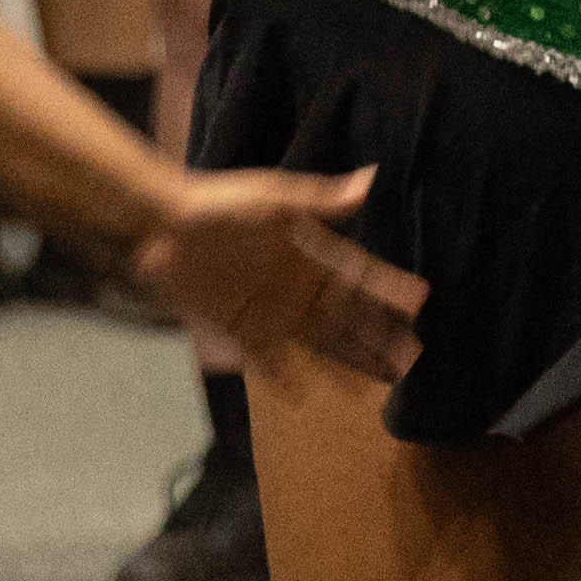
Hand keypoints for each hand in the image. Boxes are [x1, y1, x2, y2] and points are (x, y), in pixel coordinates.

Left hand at [128, 166, 423, 381]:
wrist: (159, 224)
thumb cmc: (217, 203)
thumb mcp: (272, 199)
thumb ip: (320, 200)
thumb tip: (369, 181)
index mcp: (309, 253)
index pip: (359, 275)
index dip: (388, 289)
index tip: (421, 301)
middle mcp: (297, 286)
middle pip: (348, 317)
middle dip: (381, 336)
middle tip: (413, 359)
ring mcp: (272, 310)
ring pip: (321, 342)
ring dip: (349, 361)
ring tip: (377, 383)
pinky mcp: (241, 327)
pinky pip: (269, 359)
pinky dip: (285, 378)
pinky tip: (304, 398)